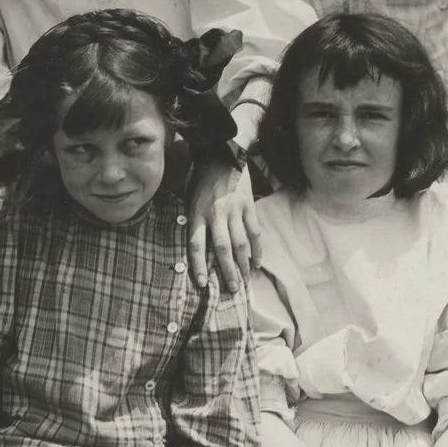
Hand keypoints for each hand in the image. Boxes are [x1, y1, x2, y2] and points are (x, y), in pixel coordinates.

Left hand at [188, 156, 260, 291]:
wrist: (222, 156)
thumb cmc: (202, 183)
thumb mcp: (190, 201)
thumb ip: (194, 223)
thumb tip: (197, 251)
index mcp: (197, 213)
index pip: (196, 244)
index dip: (199, 265)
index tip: (203, 284)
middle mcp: (216, 214)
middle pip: (221, 247)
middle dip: (227, 271)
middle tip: (232, 289)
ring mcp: (234, 210)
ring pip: (240, 243)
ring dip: (243, 264)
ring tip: (244, 281)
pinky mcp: (249, 207)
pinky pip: (254, 232)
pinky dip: (257, 249)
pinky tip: (257, 263)